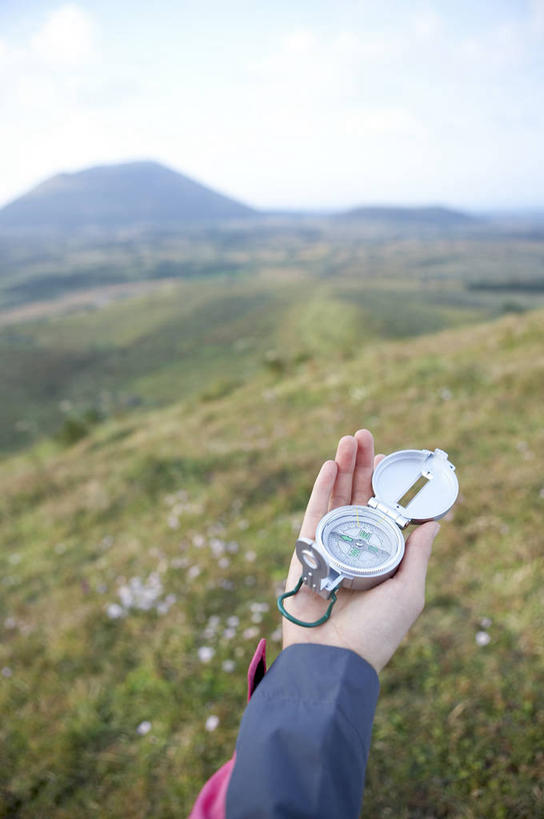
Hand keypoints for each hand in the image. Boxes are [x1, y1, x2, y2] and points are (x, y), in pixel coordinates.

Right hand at [282, 430, 440, 672]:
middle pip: (356, 495)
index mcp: (378, 555)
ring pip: (335, 497)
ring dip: (342, 467)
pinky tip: (330, 464)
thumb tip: (433, 522)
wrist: (334, 659)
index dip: (384, 483)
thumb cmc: (376, 632)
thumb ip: (416, 555)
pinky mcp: (306, 550)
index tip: (389, 457)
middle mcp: (352, 545)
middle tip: (364, 434)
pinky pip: (314, 513)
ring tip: (349, 439)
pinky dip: (321, 488)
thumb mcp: (408, 591)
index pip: (380, 509)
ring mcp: (328, 545)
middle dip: (362, 464)